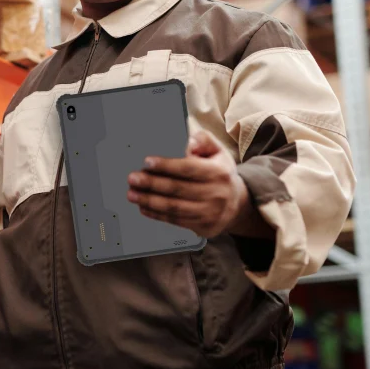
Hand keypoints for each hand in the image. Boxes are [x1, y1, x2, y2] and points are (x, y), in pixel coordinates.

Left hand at [126, 130, 250, 238]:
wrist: (237, 204)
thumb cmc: (220, 174)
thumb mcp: (218, 152)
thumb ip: (204, 141)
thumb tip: (190, 141)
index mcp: (218, 173)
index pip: (188, 168)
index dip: (167, 166)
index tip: (147, 162)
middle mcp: (215, 194)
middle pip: (178, 189)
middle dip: (151, 184)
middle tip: (132, 179)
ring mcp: (209, 213)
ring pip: (174, 207)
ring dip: (149, 201)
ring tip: (132, 194)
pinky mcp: (202, 227)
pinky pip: (175, 220)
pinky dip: (156, 214)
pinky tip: (143, 207)